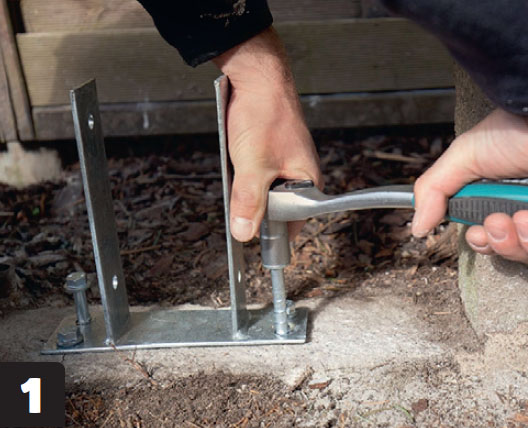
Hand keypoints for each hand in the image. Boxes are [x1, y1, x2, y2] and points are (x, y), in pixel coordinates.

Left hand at [213, 27, 321, 241]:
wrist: (256, 77)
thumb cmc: (265, 114)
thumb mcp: (253, 166)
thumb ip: (249, 201)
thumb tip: (244, 233)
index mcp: (307, 181)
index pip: (293, 223)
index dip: (273, 232)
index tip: (253, 238)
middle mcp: (298, 174)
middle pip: (276, 209)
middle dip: (256, 208)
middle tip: (241, 198)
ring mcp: (283, 163)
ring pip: (262, 191)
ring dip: (247, 190)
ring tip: (239, 172)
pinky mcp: (269, 153)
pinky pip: (255, 175)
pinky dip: (243, 175)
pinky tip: (236, 164)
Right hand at [412, 108, 527, 262]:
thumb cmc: (516, 130)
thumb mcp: (464, 155)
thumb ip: (433, 189)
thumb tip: (416, 226)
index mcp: (499, 193)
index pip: (488, 232)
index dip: (481, 240)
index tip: (479, 232)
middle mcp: (522, 205)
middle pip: (508, 246)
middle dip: (499, 242)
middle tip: (499, 222)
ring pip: (526, 249)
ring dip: (517, 241)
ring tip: (521, 219)